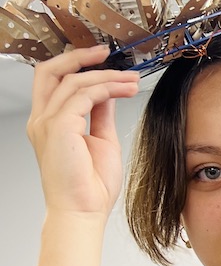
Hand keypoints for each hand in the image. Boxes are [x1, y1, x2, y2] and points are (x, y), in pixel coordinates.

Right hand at [26, 45, 139, 217]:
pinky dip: (107, 88)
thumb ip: (100, 113)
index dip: (76, 65)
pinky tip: (127, 90)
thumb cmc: (90, 187)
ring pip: (73, 80)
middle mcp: (43, 120)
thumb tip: (108, 92)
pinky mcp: (59, 127)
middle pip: (50, 70)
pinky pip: (83, 95)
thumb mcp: (101, 140)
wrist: (83, 212)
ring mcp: (48, 122)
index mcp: (49, 123)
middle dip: (79, 57)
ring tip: (132, 81)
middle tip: (108, 53)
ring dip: (107, 76)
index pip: (54, 81)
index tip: (104, 60)